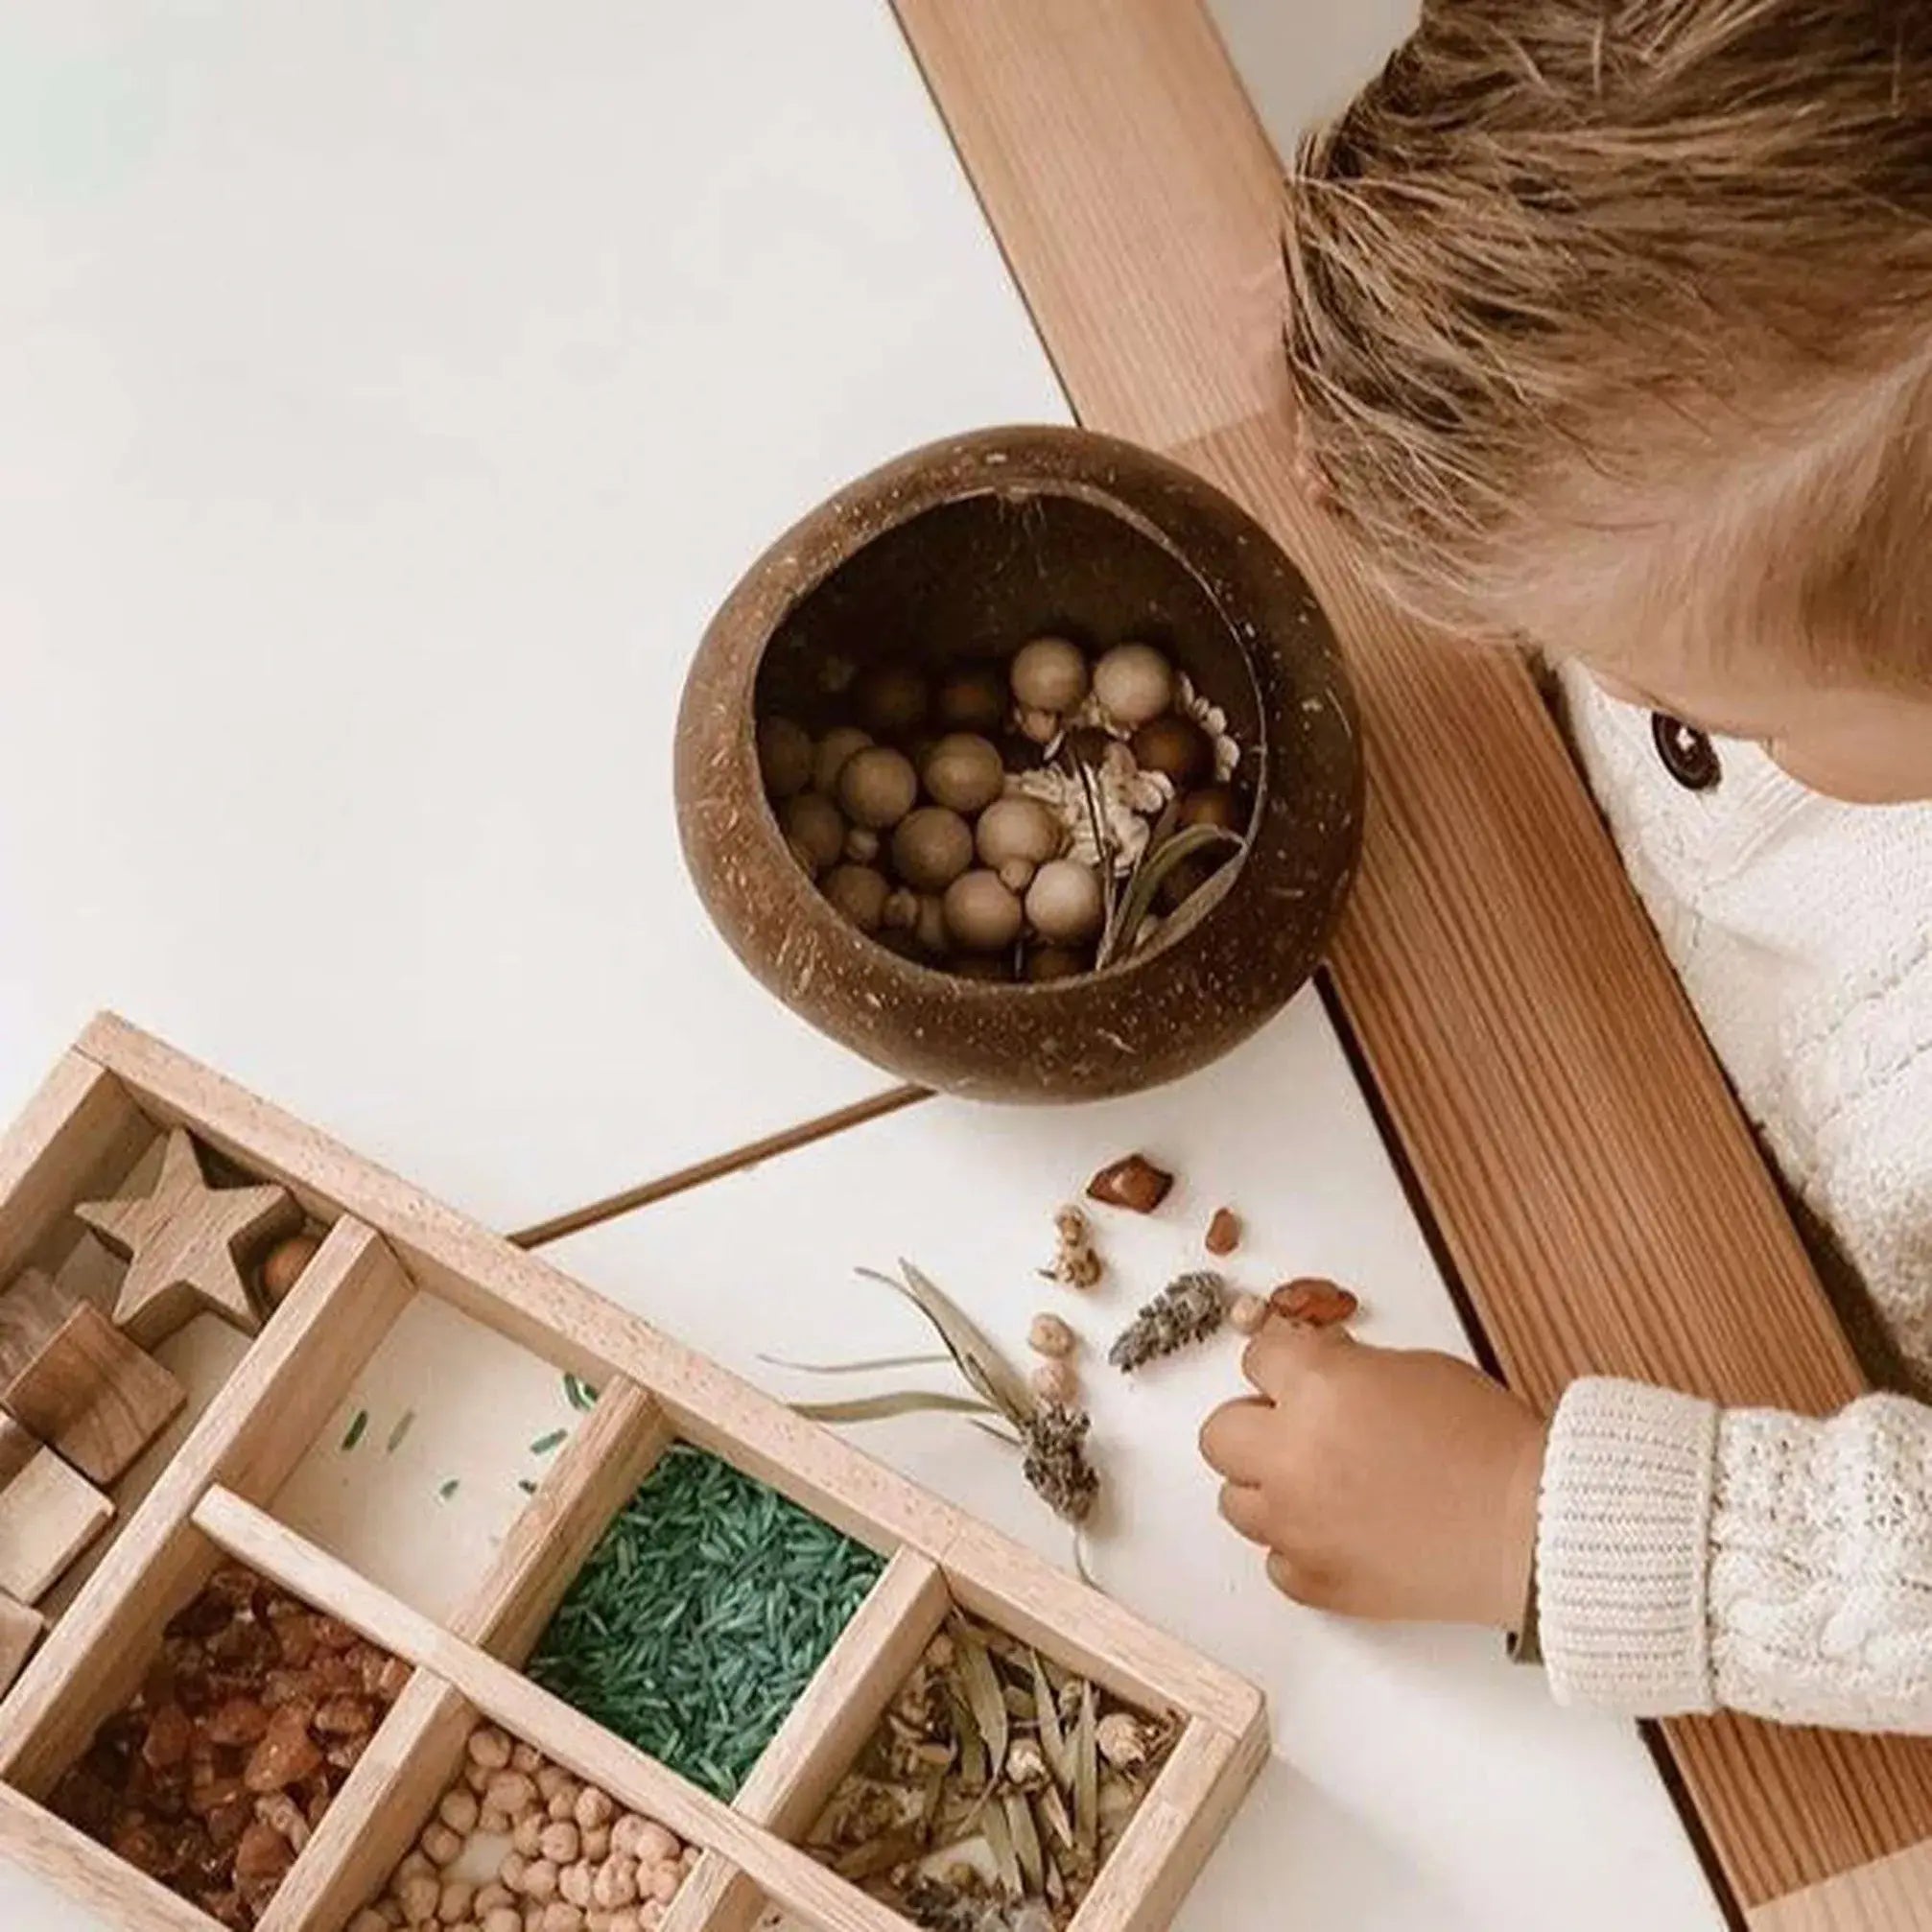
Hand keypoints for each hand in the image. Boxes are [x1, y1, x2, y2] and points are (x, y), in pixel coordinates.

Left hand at [1199, 1296, 1546, 1626]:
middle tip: (1295, 1429)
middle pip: (1218, 1433)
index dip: (1284, 1364)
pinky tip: (1339, 1532)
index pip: (1257, 1359)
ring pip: (1234, 1500)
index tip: (1299, 1372)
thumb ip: (1347, 1367)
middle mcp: (1291, 1455)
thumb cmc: (1488, 1443)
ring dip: (1267, 1487)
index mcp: (1316, 1388)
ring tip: (1318, 1485)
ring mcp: (1296, 1524)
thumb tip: (1316, 1368)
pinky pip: (1275, 1559)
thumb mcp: (1415, 1368)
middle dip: (1254, 1424)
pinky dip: (1298, 1545)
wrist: (1534, 1527)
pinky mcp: (1314, 1581)